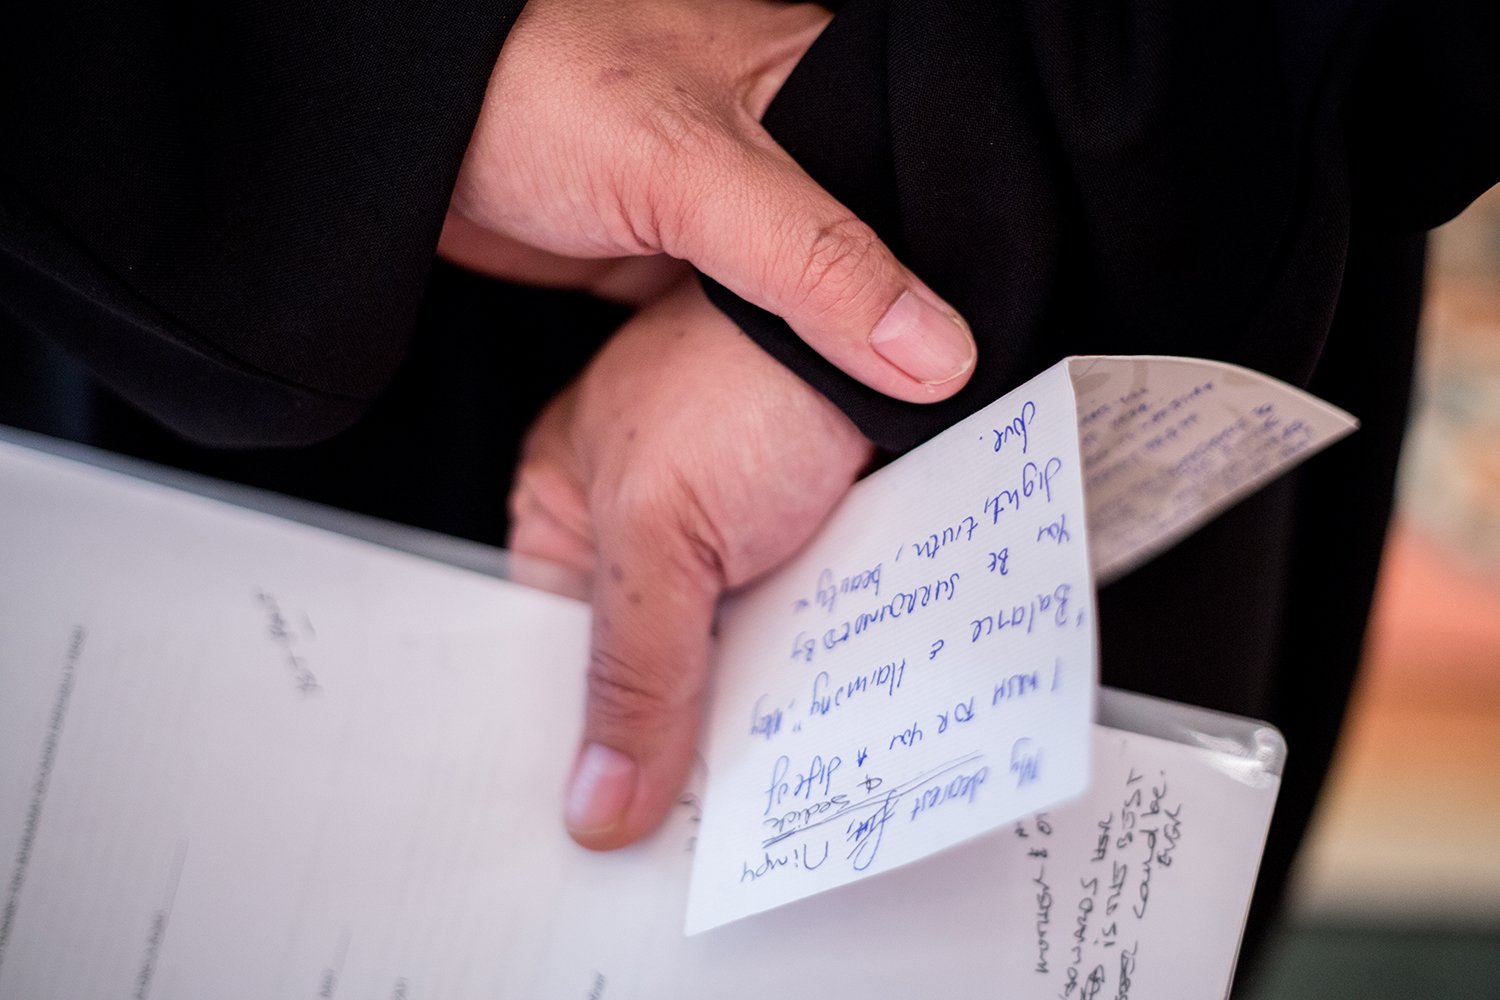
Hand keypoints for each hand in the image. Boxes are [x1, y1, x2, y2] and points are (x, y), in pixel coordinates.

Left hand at [446, 0, 976, 399]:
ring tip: (849, 439)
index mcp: (822, 90)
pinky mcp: (675, 258)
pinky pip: (740, 327)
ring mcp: (728, 209)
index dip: (954, 290)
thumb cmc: (535, 87)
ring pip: (805, 306)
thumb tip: (933, 351)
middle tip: (907, 430)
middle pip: (873, 266)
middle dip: (884, 344)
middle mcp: (788, 148)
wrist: (402, 122)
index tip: (969, 384)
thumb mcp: (689, 169)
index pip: (925, 205)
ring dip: (819, 366)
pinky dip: (752, 370)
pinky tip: (770, 413)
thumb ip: (812, 259)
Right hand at [508, 280, 873, 848]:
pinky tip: (812, 738)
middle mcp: (640, 532)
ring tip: (750, 799)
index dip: (574, 741)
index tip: (600, 824)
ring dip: (741, 723)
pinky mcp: (804, 548)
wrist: (897, 339)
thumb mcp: (663, 533)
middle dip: (664, 744)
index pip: (548, 653)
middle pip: (637, 673)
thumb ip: (634, 674)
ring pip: (719, 669)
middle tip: (682, 832)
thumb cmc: (747, 376)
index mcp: (566, 511)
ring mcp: (728, 543)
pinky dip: (801, 688)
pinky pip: (791, 644)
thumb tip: (599, 804)